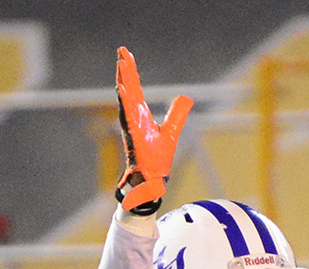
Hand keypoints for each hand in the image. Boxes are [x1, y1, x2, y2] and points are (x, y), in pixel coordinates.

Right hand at [114, 47, 191, 214]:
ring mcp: (132, 125)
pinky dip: (124, 102)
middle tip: (121, 49)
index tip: (126, 54)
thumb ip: (177, 114)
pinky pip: (127, 115)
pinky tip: (121, 88)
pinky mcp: (133, 135)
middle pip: (129, 87)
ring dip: (124, 80)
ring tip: (121, 63)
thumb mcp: (171, 130)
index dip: (131, 71)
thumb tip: (186, 98)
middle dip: (125, 69)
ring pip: (126, 98)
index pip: (135, 87)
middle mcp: (134, 116)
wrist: (153, 179)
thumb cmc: (157, 158)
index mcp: (141, 114)